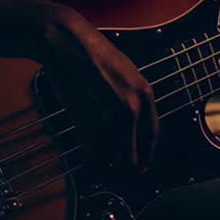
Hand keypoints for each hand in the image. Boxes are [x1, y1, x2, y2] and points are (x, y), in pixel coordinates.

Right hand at [38, 3, 158, 169]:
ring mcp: (110, 113)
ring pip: (114, 153)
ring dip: (110, 168)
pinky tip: (92, 165)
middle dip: (130, 167)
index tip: (142, 165)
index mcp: (145, 93)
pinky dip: (93, 160)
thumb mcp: (124, 74)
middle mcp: (133, 106)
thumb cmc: (91, 56)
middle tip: (124, 177)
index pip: (152, 135)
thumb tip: (130, 127)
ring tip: (106, 175)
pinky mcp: (88, 117)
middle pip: (136, 150)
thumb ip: (131, 100)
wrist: (67, 42)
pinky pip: (94, 148)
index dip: (146, 154)